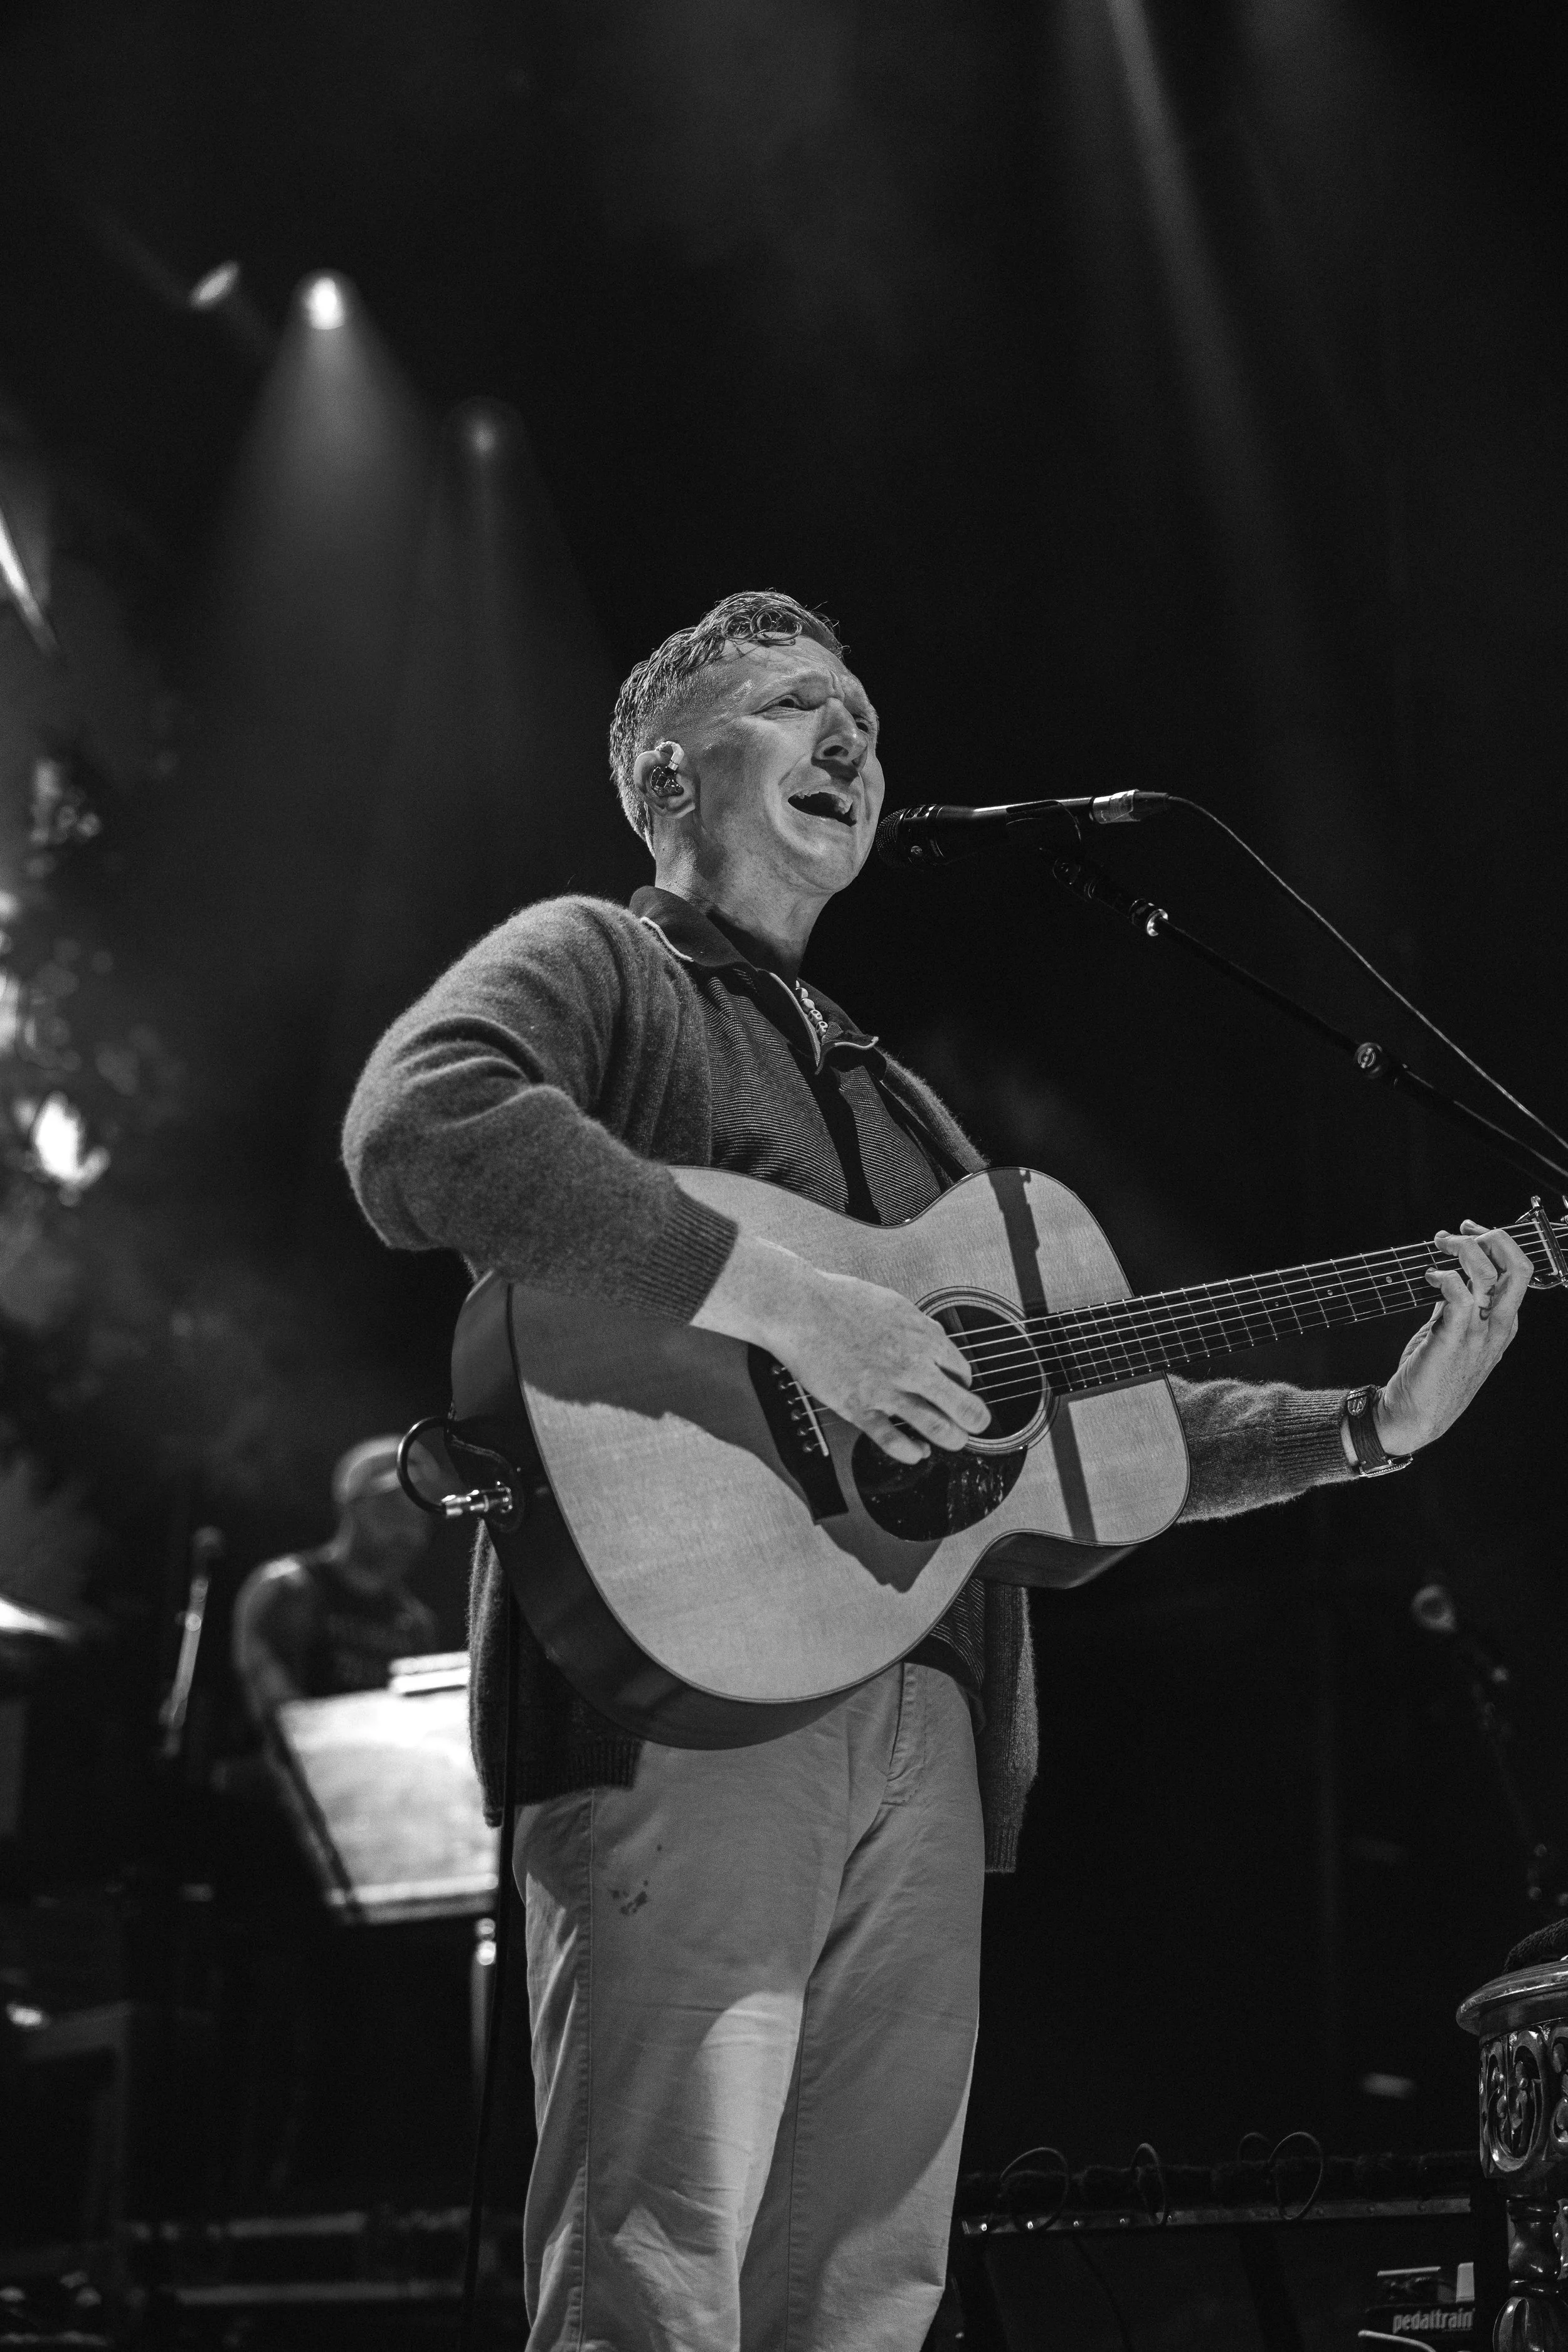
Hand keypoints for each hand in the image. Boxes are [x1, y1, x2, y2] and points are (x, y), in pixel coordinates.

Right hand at [693, 1230, 990, 1465]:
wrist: (799, 1309)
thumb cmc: (840, 1301)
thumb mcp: (894, 1304)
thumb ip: (919, 1327)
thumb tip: (937, 1341)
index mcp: (922, 1336)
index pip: (961, 1369)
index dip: (963, 1382)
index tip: (959, 1388)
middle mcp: (911, 1365)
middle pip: (961, 1403)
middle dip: (976, 1419)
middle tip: (978, 1424)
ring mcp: (885, 1389)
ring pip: (935, 1426)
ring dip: (951, 1439)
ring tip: (954, 1441)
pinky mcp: (858, 1407)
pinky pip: (891, 1440)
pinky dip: (910, 1451)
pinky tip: (917, 1453)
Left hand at [1369, 1220, 1531, 1455]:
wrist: (1415, 1416)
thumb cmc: (1433, 1376)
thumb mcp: (1455, 1336)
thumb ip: (1458, 1309)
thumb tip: (1451, 1279)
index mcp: (1502, 1324)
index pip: (1518, 1273)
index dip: (1497, 1244)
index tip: (1469, 1232)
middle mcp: (1496, 1327)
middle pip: (1517, 1269)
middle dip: (1493, 1239)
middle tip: (1460, 1232)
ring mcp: (1477, 1334)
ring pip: (1487, 1275)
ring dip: (1462, 1250)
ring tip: (1438, 1246)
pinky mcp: (1451, 1339)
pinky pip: (1456, 1295)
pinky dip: (1444, 1277)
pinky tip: (1429, 1276)